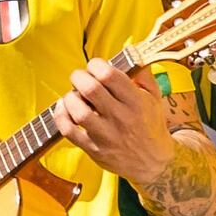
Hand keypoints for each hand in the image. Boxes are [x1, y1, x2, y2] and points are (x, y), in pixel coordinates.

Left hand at [53, 54, 171, 178]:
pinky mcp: (94, 150)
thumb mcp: (154, 98)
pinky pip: (69, 132)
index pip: (109, 75)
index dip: (96, 64)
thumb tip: (132, 52)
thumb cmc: (151, 125)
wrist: (153, 163)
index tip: (94, 66)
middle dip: (79, 77)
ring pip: (78, 111)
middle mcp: (121, 118)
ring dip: (70, 97)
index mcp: (136, 102)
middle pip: (90, 89)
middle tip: (79, 78)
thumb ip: (143, 75)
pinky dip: (61, 117)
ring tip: (73, 95)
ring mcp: (107, 136)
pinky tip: (63, 108)